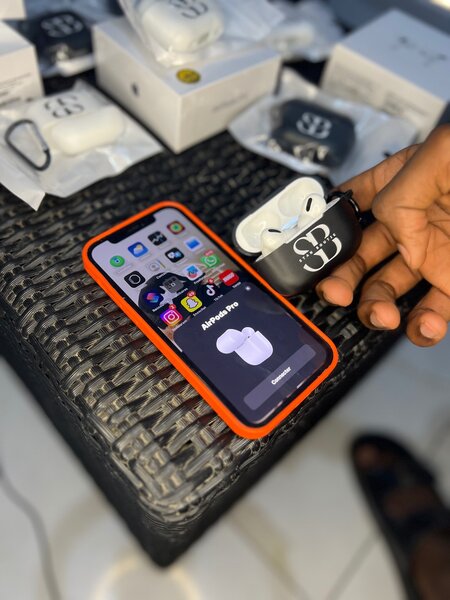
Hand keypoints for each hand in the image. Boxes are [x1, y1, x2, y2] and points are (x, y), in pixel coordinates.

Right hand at [316, 125, 449, 346]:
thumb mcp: (443, 155)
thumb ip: (400, 190)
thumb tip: (391, 232)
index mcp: (400, 182)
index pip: (349, 204)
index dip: (324, 227)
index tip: (310, 248)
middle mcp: (411, 223)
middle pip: (358, 257)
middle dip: (341, 278)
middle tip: (336, 292)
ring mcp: (433, 256)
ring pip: (387, 290)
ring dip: (375, 308)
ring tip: (381, 315)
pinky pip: (431, 312)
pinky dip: (421, 327)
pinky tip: (421, 323)